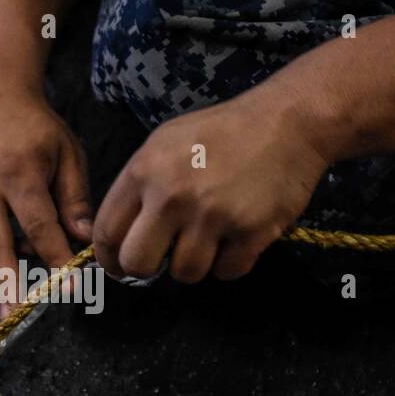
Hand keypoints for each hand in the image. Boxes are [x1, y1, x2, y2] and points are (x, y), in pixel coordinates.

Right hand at [0, 80, 91, 316]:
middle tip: (13, 316)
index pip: (39, 226)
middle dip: (5, 284)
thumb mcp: (68, 154)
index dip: (55, 260)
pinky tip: (5, 255)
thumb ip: (75, 199)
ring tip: (14, 294)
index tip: (71, 287)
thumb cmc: (35, 124)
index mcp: (18, 169)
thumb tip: (84, 241)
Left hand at [92, 87, 329, 282]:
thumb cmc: (223, 131)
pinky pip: (227, 272)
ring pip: (184, 273)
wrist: (287, 121)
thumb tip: (123, 231)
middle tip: (162, 260)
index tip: (118, 267)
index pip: (107, 231)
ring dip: (195, 265)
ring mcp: (212, 216)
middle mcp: (172, 196)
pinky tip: (236, 240)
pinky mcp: (250, 232)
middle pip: (138, 263)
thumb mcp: (166, 142)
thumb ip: (141, 183)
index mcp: (145, 170)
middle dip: (145, 270)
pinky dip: (230, 263)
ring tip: (208, 241)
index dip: (108, 257)